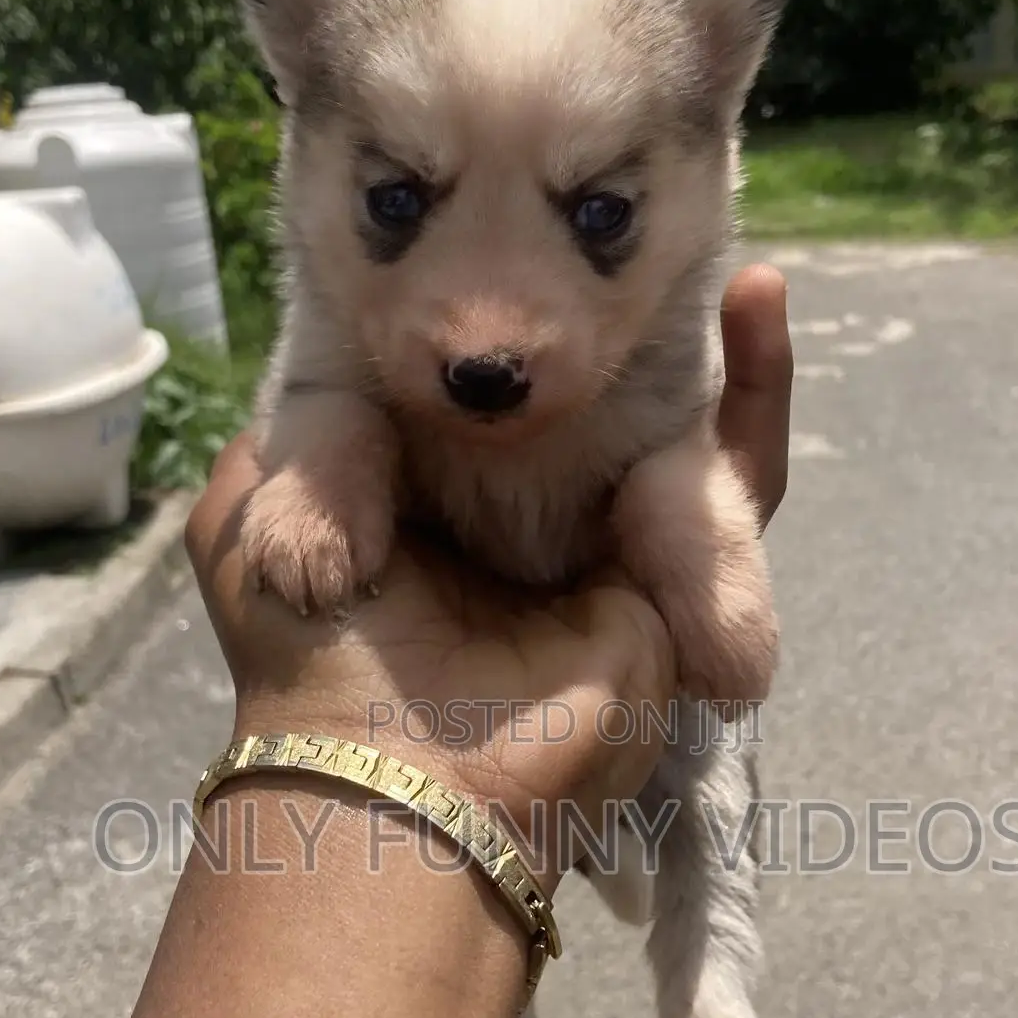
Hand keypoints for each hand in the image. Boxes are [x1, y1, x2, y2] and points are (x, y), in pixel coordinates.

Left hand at [184, 265, 791, 842]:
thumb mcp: (257, 522)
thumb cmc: (314, 657)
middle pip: (591, 404)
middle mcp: (516, 522)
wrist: (404, 781)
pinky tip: (761, 303)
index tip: (519, 236)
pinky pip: (733, 485)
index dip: (509, 324)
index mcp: (421, 503)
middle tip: (643, 253)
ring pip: (678, 436)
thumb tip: (358, 406)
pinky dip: (758, 399)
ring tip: (743, 271)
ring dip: (718, 355)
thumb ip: (307, 446)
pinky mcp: (675, 582)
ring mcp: (599, 554)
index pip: (479, 394)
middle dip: (628, 334)